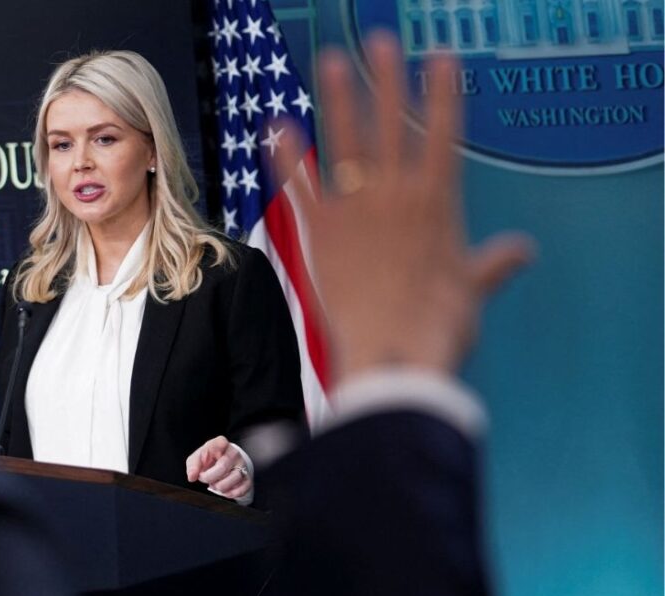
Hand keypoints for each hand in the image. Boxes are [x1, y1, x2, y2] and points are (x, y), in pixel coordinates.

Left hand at [185, 436, 251, 499]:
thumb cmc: (209, 460)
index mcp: (221, 443)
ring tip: (215, 485)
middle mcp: (233, 453)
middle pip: (223, 466)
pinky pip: (241, 489)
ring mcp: (242, 465)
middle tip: (204, 479)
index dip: (211, 452)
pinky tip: (224, 491)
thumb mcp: (197, 458)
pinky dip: (230, 493)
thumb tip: (192, 476)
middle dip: (210, 477)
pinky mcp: (247, 478)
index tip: (203, 461)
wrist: (221, 465)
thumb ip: (193, 465)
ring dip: (220, 486)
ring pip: (234, 479)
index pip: (220, 442)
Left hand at [273, 34, 531, 383]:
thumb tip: (522, 251)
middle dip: (386, 80)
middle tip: (379, 41)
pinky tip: (274, 127)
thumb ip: (491, 262)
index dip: (441, 94)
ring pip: (346, 143)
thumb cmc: (438, 327)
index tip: (438, 59)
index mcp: (438, 203)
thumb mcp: (471, 290)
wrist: (396, 355)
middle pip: (392, 126)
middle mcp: (397, 196)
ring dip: (339, 100)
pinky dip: (287, 158)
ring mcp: (358, 211)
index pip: (442, 134)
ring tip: (331, 60)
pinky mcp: (321, 233)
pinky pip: (302, 187)